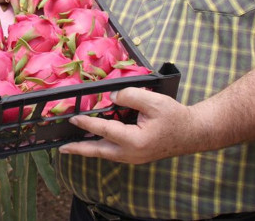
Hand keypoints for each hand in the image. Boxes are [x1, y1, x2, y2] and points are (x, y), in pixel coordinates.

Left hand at [58, 87, 199, 163]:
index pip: (104, 130)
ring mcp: (133, 158)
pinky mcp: (135, 156)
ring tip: (71, 146)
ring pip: (105, 153)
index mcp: (134, 141)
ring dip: (88, 149)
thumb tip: (111, 97)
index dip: (87, 123)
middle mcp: (131, 154)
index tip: (73, 119)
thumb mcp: (153, 101)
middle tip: (61, 148)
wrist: (192, 133)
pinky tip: (93, 142)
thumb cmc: (175, 117)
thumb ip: (129, 96)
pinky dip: (100, 147)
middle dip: (78, 149)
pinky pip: (113, 152)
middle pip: (98, 151)